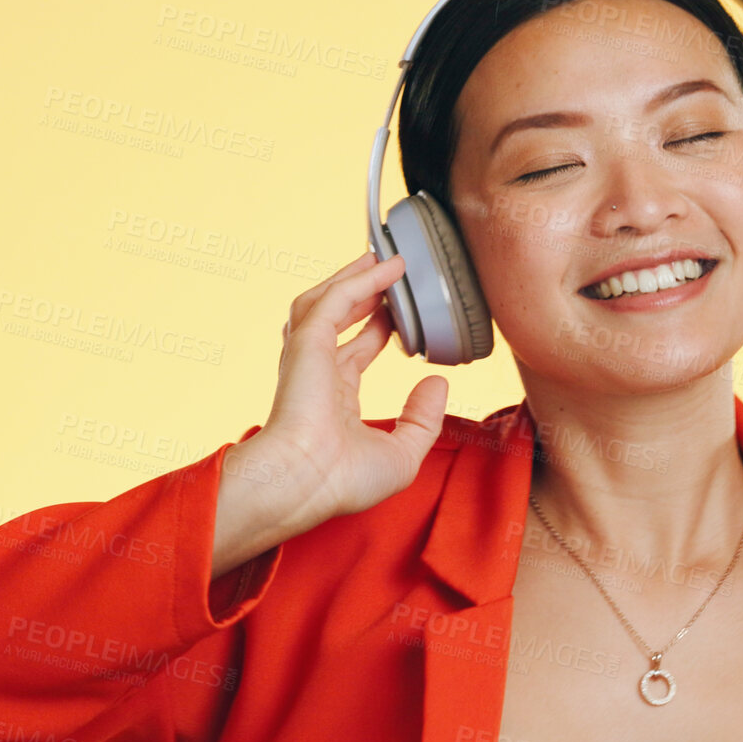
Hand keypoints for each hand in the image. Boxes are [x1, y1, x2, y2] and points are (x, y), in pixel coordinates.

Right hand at [238, 251, 448, 532]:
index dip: (375, 328)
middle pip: (336, 318)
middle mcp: (317, 373)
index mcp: (333, 399)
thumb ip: (422, 418)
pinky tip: (386, 267)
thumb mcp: (402, 453)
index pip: (354, 351)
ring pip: (326, 301)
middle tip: (388, 273)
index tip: (397, 313)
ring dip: (354, 278)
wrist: (305, 483)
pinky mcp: (307, 343)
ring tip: (382, 258)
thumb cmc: (343, 480)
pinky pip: (334, 299)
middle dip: (361, 293)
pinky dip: (359, 279)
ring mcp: (308, 356)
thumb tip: (437, 383)